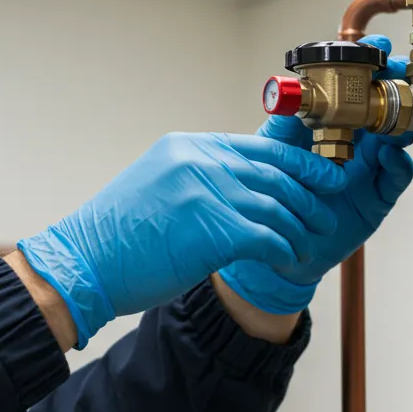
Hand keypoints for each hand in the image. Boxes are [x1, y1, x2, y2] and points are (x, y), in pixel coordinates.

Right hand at [17, 132, 347, 347]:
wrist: (84, 265)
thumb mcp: (157, 186)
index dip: (298, 163)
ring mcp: (207, 193)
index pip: (258, 147)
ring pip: (277, 206)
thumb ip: (198, 178)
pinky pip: (268, 237)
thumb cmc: (117, 236)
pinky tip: (289, 260)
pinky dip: (284, 250)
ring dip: (301, 228)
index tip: (322, 176)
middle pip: (275, 174)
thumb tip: (240, 187)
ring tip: (312, 242)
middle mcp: (200, 162)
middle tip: (328, 213)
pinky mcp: (213, 229)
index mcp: (188, 147)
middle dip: (310, 195)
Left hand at [217, 34, 412, 313]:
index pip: (352, 88)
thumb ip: (282, 125)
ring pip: (395, 139)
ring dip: (402, 125)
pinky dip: (398, 165)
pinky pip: (394, 179)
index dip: (367, 65)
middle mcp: (351, 143)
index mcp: (328, 125)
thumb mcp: (271, 155)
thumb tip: (287, 94)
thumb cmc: (272, 196)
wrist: (276, 248)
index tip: (377, 48)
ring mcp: (366, 170)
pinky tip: (392, 156)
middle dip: (395, 88)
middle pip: (382, 108)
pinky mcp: (375, 199)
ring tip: (400, 117)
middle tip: (401, 76)